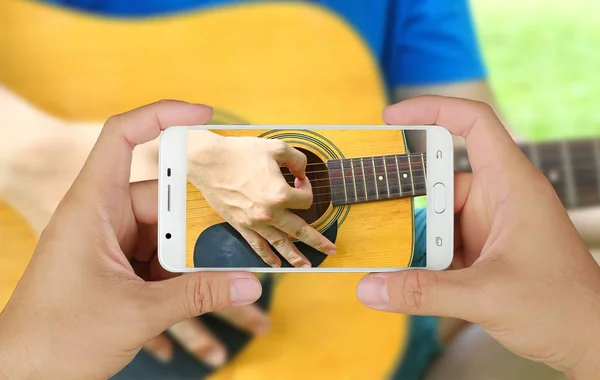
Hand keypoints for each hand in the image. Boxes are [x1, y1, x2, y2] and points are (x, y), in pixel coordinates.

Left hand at [0, 100, 262, 379]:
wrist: (21, 377)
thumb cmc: (57, 339)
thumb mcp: (138, 313)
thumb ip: (198, 294)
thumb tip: (249, 282)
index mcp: (93, 207)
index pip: (123, 138)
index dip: (162, 116)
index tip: (205, 115)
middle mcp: (103, 218)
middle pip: (163, 200)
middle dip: (194, 228)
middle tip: (231, 250)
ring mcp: (110, 244)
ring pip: (164, 234)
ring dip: (187, 260)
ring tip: (214, 284)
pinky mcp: (116, 268)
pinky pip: (156, 258)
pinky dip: (176, 275)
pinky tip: (191, 299)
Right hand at [187, 135, 335, 267]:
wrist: (209, 161)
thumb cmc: (239, 153)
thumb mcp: (276, 148)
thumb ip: (297, 159)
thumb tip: (303, 171)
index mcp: (280, 194)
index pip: (306, 199)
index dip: (307, 188)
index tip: (299, 180)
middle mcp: (270, 212)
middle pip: (300, 231)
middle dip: (318, 241)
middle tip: (330, 249)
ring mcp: (255, 222)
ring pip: (280, 243)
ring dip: (295, 256)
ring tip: (306, 265)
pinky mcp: (241, 225)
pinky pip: (257, 246)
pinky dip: (267, 257)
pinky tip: (275, 264)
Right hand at [356, 96, 599, 378]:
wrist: (591, 341)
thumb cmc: (563, 309)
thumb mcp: (486, 297)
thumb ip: (423, 292)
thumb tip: (369, 288)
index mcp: (511, 186)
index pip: (474, 124)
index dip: (432, 110)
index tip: (391, 117)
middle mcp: (499, 199)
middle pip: (439, 181)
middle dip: (405, 200)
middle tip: (370, 213)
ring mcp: (490, 226)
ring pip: (436, 217)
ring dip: (412, 237)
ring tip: (384, 255)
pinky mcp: (483, 251)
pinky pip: (442, 243)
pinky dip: (422, 258)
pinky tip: (405, 276)